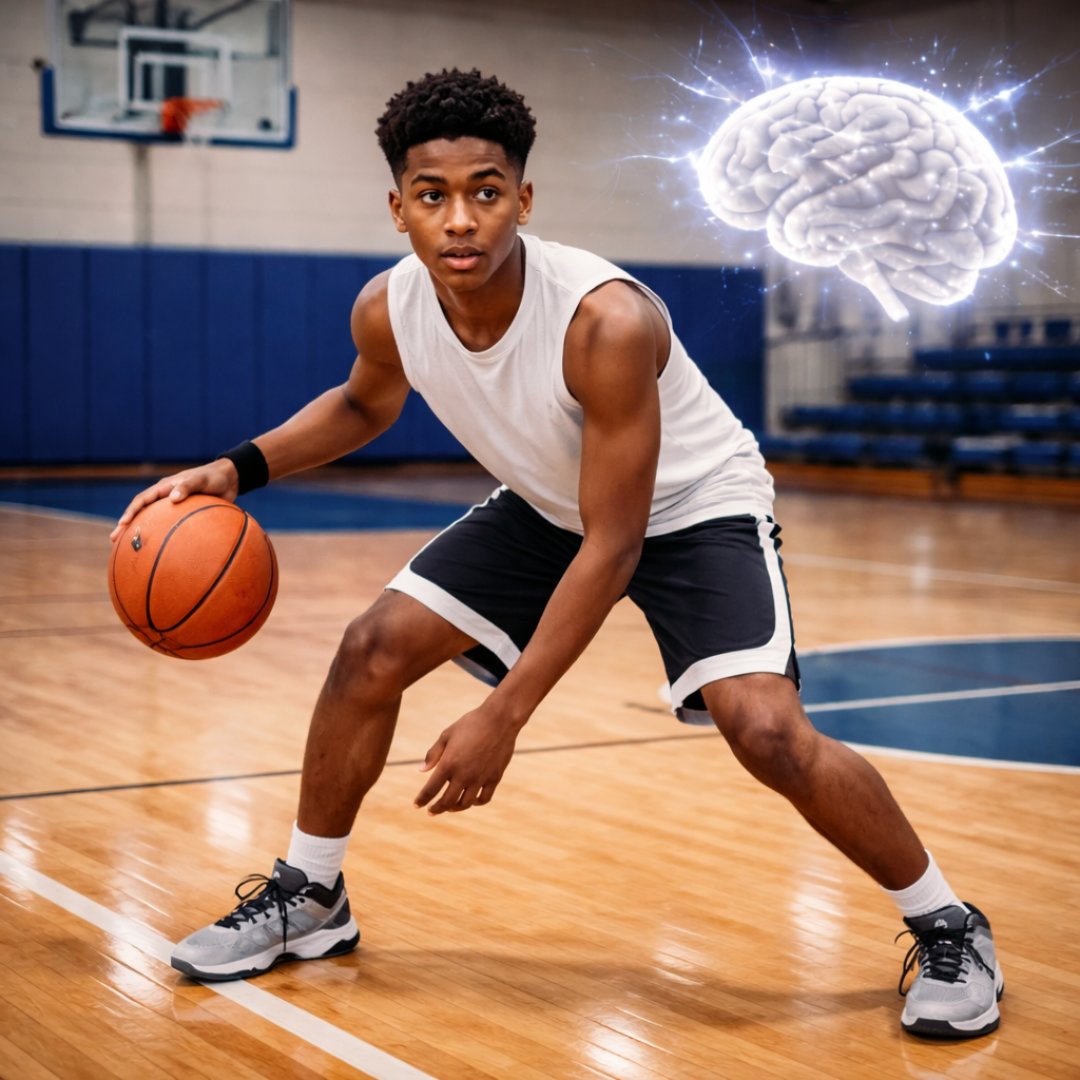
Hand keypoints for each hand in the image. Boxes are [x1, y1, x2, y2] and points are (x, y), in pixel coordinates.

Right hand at [109, 459, 238, 541]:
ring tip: (129, 549)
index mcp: (164, 488)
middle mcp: (164, 498)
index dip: (131, 512)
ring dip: (141, 533)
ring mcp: (172, 508)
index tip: (123, 524)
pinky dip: (162, 538)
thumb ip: (188, 486)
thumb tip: (173, 499)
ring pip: (152, 522)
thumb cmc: (213, 478)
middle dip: (126, 525)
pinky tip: (161, 553)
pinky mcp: (182, 516)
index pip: (142, 500)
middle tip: (114, 540)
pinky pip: (169, 528)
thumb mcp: (201, 480)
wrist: (228, 480)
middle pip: (141, 513)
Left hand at [414, 704, 522, 814]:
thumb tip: (421, 770)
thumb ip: (433, 754)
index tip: (417, 805)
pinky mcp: (494, 778)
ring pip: (465, 804)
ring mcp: (480, 778)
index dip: (421, 800)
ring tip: (450, 807)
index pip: (430, 789)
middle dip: (436, 809)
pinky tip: (471, 799)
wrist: (500, 719)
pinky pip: (484, 798)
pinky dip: (475, 802)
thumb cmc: (471, 723)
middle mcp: (464, 775)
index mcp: (449, 763)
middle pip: (447, 802)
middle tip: (432, 811)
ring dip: (454, 808)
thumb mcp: (447, 734)